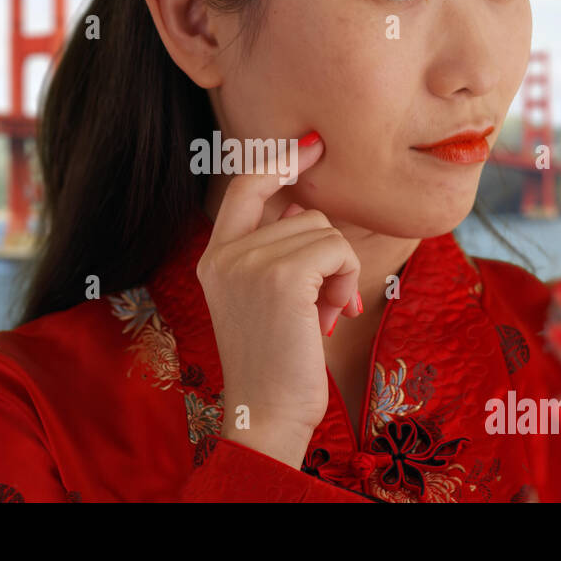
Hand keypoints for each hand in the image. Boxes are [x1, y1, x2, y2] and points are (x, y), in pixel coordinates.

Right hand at [196, 131, 363, 467]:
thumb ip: (274, 250)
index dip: (279, 161)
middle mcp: (224, 254)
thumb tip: (301, 204)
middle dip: (327, 256)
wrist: (266, 413)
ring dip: (339, 274)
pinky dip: (346, 281)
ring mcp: (248, 263)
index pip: (245, 186)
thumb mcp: (263, 298)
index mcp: (213, 257)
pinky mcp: (281, 276)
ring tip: (322, 316)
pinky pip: (336, 250)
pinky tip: (332, 316)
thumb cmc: (275, 362)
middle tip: (322, 305)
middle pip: (302, 213)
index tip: (311, 147)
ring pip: (323, 231)